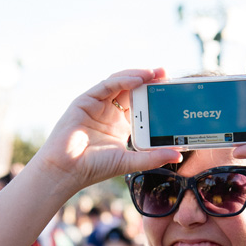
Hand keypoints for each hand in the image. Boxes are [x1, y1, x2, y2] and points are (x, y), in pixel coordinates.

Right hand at [27, 69, 181, 189]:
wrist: (66, 171)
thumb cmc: (93, 168)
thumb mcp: (129, 161)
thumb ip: (152, 157)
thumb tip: (178, 155)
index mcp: (120, 124)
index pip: (140, 104)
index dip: (154, 96)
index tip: (171, 91)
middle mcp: (109, 112)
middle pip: (132, 89)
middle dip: (149, 80)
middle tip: (166, 75)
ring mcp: (97, 104)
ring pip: (120, 83)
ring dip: (138, 76)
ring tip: (155, 73)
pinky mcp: (85, 101)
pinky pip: (107, 85)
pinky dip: (122, 80)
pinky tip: (137, 79)